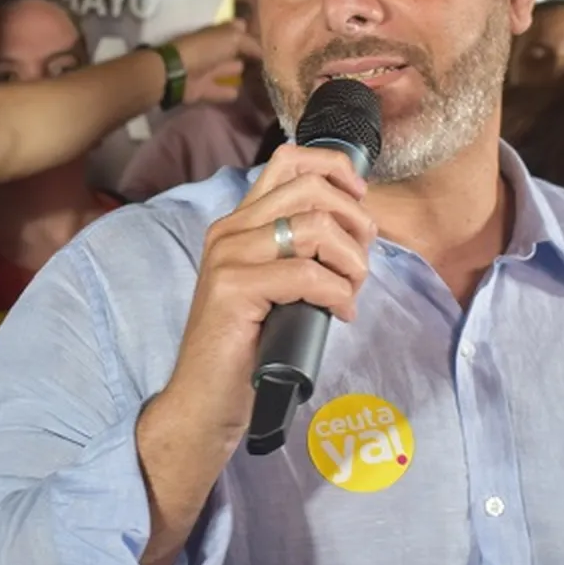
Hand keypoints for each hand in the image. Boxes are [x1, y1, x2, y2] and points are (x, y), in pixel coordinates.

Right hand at [163, 143, 378, 442]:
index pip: (288, 161)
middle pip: (310, 188)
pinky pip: (308, 275)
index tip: (358, 200)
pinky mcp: (233, 290)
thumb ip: (299, 251)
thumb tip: (356, 228)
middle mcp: (229, 231)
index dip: (333, 169)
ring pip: (315, 227)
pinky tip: (339, 315)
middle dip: (354, 222)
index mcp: (238, 223)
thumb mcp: (276, 286)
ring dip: (350, 261)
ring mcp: (228, 258)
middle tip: (360, 263)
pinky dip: (338, 294)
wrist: (203, 402)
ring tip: (350, 292)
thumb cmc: (247, 349)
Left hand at [169, 19, 261, 104]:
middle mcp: (215, 49)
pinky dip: (230, 92)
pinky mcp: (205, 89)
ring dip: (241, 73)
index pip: (239, 29)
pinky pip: (222, 90)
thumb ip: (250, 43)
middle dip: (250, 54)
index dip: (251, 33)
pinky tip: (244, 94)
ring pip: (230, 69)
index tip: (269, 40)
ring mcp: (209, 69)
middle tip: (271, 62)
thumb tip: (264, 51)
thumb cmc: (206, 49)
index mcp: (219, 33)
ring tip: (263, 80)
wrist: (178, 73)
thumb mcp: (232, 38)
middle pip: (236, 50)